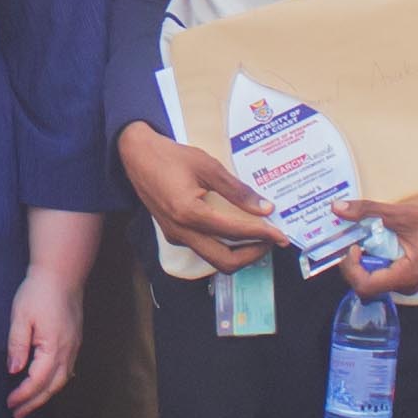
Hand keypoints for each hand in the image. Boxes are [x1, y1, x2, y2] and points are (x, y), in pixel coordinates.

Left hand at [4, 268, 82, 417]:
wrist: (62, 273)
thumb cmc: (38, 292)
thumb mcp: (20, 317)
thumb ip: (17, 345)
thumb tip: (14, 371)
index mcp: (54, 346)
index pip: (37, 381)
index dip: (23, 395)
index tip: (10, 403)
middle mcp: (68, 350)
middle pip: (52, 386)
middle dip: (35, 402)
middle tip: (18, 414)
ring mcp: (74, 345)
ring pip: (62, 379)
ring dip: (45, 394)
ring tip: (29, 404)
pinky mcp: (74, 339)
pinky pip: (67, 368)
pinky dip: (55, 382)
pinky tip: (46, 384)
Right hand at [118, 124, 282, 275]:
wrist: (136, 156)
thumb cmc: (171, 156)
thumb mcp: (208, 166)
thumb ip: (236, 190)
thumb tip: (264, 208)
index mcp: (189, 212)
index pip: (234, 232)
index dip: (262, 234)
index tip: (281, 234)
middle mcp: (181, 231)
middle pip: (225, 261)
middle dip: (253, 254)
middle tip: (271, 241)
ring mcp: (176, 236)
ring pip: (214, 259)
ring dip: (240, 254)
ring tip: (259, 238)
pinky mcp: (174, 234)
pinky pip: (204, 249)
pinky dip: (225, 247)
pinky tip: (236, 231)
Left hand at [341, 187, 417, 299]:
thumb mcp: (403, 213)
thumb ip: (369, 211)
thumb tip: (339, 209)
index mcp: (407, 275)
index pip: (365, 286)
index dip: (351, 268)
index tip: (352, 245)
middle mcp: (408, 282)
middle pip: (368, 283)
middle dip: (355, 261)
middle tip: (352, 236)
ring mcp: (411, 277)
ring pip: (377, 274)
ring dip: (366, 255)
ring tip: (362, 233)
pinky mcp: (413, 268)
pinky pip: (388, 266)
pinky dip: (378, 251)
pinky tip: (377, 233)